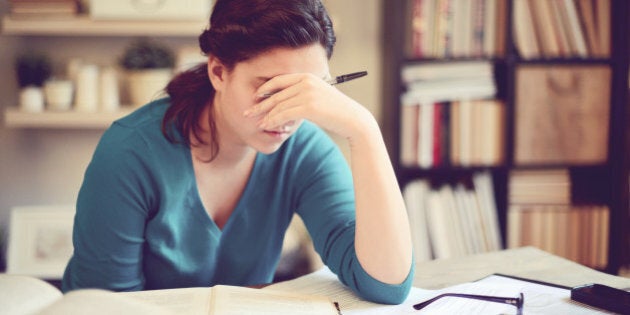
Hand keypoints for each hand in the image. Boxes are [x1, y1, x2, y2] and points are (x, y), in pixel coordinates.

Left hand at [244, 73, 376, 140]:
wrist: (353, 120)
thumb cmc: (337, 112)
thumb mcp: (320, 98)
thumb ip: (304, 95)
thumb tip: (288, 102)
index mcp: (308, 77)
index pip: (280, 80)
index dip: (265, 89)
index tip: (255, 97)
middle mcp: (306, 82)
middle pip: (276, 93)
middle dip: (260, 104)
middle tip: (247, 112)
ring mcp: (307, 93)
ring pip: (279, 105)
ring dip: (265, 115)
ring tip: (256, 123)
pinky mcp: (309, 107)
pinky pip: (285, 114)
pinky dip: (274, 121)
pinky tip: (267, 126)